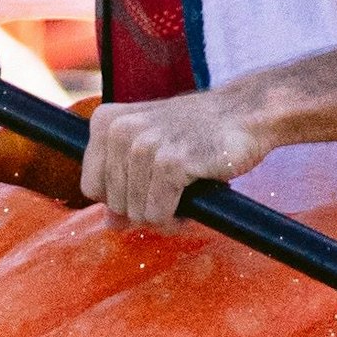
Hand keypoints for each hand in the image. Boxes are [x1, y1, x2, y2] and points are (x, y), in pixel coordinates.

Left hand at [81, 86, 277, 226]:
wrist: (245, 113)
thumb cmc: (198, 131)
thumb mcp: (152, 148)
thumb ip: (124, 181)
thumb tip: (109, 223)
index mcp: (106, 122)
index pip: (91, 187)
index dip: (120, 198)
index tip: (148, 187)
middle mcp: (120, 131)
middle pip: (114, 205)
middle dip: (145, 209)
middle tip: (174, 190)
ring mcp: (145, 146)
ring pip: (137, 214)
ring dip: (166, 215)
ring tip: (186, 192)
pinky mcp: (171, 163)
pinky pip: (160, 215)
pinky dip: (178, 217)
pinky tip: (194, 196)